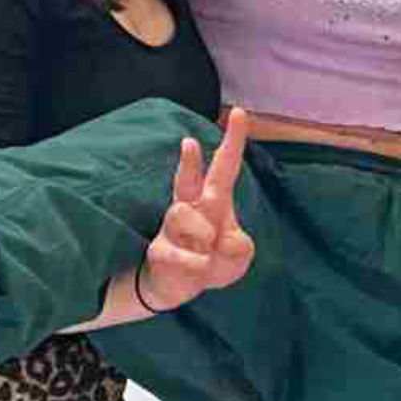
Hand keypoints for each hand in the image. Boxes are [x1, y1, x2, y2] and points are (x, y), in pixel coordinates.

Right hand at [135, 111, 256, 311]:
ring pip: (180, 214)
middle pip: (187, 179)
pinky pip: (176, 253)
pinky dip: (195, 263)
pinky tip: (201, 268)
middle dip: (189, 161)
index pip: (225, 166)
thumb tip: (224, 239)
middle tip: (189, 141)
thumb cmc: (212, 262)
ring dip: (200, 232)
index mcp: (214, 201)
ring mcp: (172, 229)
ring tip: (208, 251)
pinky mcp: (160, 251)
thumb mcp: (237, 256)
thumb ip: (239, 247)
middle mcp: (190, 208)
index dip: (233, 141)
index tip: (240, 113)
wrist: (180, 287)